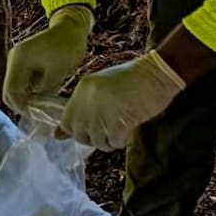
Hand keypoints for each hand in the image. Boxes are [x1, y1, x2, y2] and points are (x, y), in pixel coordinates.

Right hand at [3, 5, 92, 119]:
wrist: (72, 28)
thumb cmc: (67, 46)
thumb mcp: (57, 72)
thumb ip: (44, 91)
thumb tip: (37, 110)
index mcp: (18, 60)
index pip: (10, 92)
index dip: (22, 107)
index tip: (37, 116)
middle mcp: (13, 60)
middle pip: (9, 91)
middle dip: (23, 105)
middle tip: (40, 114)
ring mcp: (17, 61)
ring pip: (16, 88)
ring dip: (27, 99)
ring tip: (43, 107)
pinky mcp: (24, 63)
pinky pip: (23, 82)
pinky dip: (31, 92)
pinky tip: (43, 97)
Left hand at [60, 51, 184, 149]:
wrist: (157, 73)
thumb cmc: (134, 79)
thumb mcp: (103, 88)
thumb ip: (83, 108)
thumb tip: (57, 135)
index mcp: (83, 89)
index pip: (67, 121)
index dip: (77, 131)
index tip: (88, 133)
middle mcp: (88, 101)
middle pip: (81, 135)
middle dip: (94, 138)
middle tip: (110, 129)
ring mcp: (102, 112)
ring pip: (98, 141)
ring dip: (110, 140)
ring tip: (122, 127)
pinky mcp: (117, 122)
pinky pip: (114, 142)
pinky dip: (122, 140)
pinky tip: (129, 128)